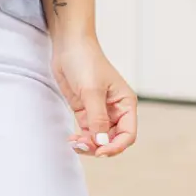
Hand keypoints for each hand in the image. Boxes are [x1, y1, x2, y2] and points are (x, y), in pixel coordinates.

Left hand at [52, 34, 137, 157]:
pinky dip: (81, 139)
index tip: (101, 151)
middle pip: (113, 139)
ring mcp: (99, 110)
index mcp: (125, 103)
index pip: (128, 134)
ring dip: (89, 145)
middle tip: (83, 146)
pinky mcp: (85, 109)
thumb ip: (97, 118)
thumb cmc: (85, 60)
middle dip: (100, 146)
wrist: (67, 43)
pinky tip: (73, 140)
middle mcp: (115, 109)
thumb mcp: (92, 90)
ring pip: (99, 138)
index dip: (116, 146)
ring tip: (75, 143)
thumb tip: (102, 143)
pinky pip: (87, 132)